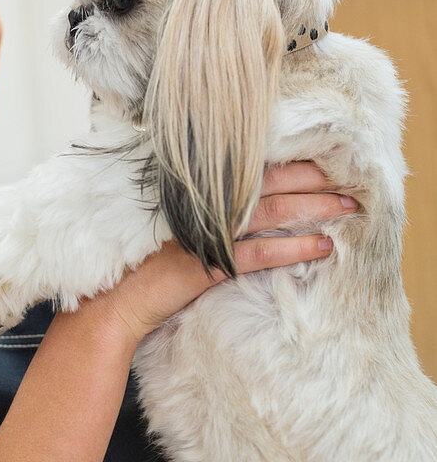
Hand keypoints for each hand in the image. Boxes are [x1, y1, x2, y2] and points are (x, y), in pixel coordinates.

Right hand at [93, 161, 357, 344]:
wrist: (112, 302)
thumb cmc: (138, 266)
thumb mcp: (167, 226)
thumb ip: (198, 209)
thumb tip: (237, 202)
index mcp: (191, 190)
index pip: (247, 167)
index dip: (285, 162)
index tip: (319, 159)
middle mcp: (199, 203)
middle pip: (266, 182)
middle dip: (311, 179)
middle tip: (349, 178)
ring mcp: (203, 230)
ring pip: (270, 211)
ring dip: (313, 208)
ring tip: (347, 207)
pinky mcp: (207, 263)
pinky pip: (260, 253)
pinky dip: (293, 248)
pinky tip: (322, 246)